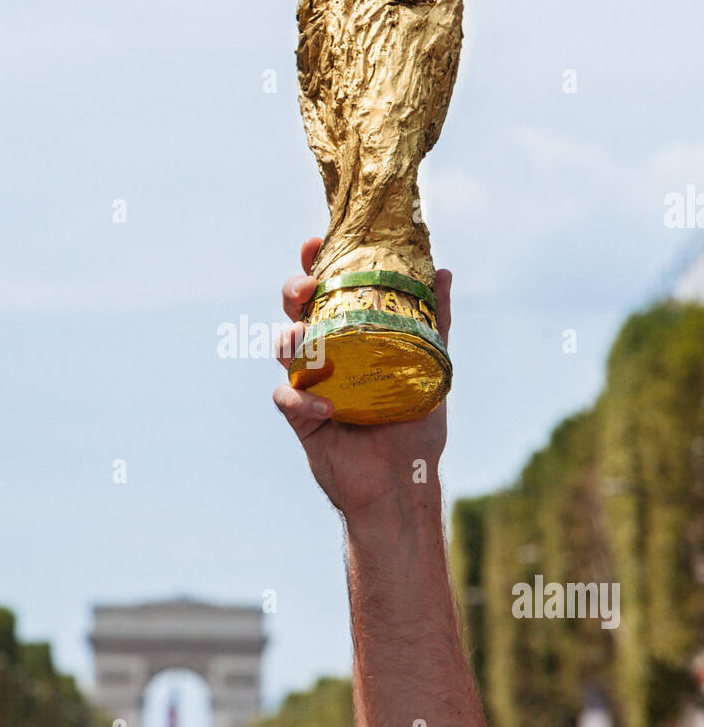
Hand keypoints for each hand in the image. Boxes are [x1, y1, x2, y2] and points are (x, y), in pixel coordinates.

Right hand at [272, 238, 450, 526]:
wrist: (404, 484)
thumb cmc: (416, 428)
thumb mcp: (431, 366)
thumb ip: (435, 321)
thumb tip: (442, 273)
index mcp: (351, 337)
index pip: (329, 292)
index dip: (317, 264)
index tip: (316, 243)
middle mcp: (327, 355)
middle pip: (296, 311)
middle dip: (293, 290)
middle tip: (307, 286)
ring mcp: (310, 384)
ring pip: (283, 347)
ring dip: (289, 338)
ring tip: (306, 340)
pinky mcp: (301, 417)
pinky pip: (286, 398)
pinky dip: (303, 398)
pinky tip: (329, 407)